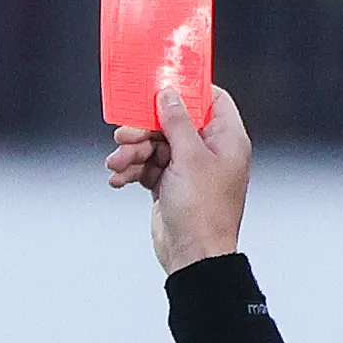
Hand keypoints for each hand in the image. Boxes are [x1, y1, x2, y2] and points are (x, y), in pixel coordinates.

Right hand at [104, 83, 251, 273]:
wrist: (193, 257)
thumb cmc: (203, 210)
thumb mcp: (190, 157)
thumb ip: (177, 121)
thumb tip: (168, 93)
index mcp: (226, 139)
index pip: (212, 100)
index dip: (187, 90)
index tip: (160, 86)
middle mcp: (209, 151)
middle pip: (173, 123)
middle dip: (145, 129)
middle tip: (123, 134)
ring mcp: (188, 169)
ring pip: (155, 146)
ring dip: (132, 153)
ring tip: (116, 165)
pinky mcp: (169, 186)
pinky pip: (147, 168)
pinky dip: (132, 172)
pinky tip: (119, 180)